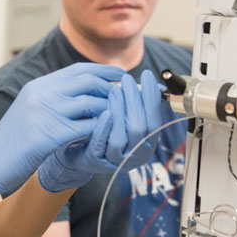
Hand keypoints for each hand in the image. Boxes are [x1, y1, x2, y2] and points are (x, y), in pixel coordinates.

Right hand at [0, 63, 123, 209]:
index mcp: (38, 85)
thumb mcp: (31, 110)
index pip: (78, 70)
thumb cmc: (12, 142)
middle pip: (87, 81)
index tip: (121, 75)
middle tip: (126, 98)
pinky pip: (86, 127)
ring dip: (109, 110)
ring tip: (120, 118)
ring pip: (90, 103)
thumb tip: (84, 94)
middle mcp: (41, 93)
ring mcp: (44, 112)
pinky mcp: (48, 135)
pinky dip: (101, 130)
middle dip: (112, 89)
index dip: (103, 71)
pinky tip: (108, 136)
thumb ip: (53, 99)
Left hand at [36, 70, 164, 192]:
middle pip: (140, 128)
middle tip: (127, 80)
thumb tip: (156, 82)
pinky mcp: (96, 160)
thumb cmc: (108, 127)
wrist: (80, 148)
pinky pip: (101, 145)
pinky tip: (105, 112)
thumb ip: (140, 103)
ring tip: (114, 91)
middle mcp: (135, 155)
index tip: (147, 75)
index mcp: (147, 144)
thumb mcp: (126, 115)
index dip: (152, 98)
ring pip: (121, 137)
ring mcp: (115, 160)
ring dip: (119, 111)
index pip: (154, 120)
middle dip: (134, 101)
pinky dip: (104, 127)